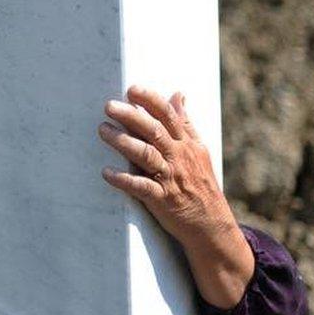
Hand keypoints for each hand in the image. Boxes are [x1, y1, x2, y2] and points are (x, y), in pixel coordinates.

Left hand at [99, 85, 253, 308]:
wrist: (211, 225)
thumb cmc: (200, 184)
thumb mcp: (198, 150)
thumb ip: (184, 123)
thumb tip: (177, 94)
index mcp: (187, 144)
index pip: (169, 116)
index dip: (151, 101)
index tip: (132, 89)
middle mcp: (180, 158)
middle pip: (155, 131)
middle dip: (131, 116)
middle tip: (109, 106)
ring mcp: (171, 179)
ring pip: (146, 155)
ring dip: (122, 142)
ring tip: (102, 130)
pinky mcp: (162, 200)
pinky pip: (141, 187)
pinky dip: (123, 180)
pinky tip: (106, 173)